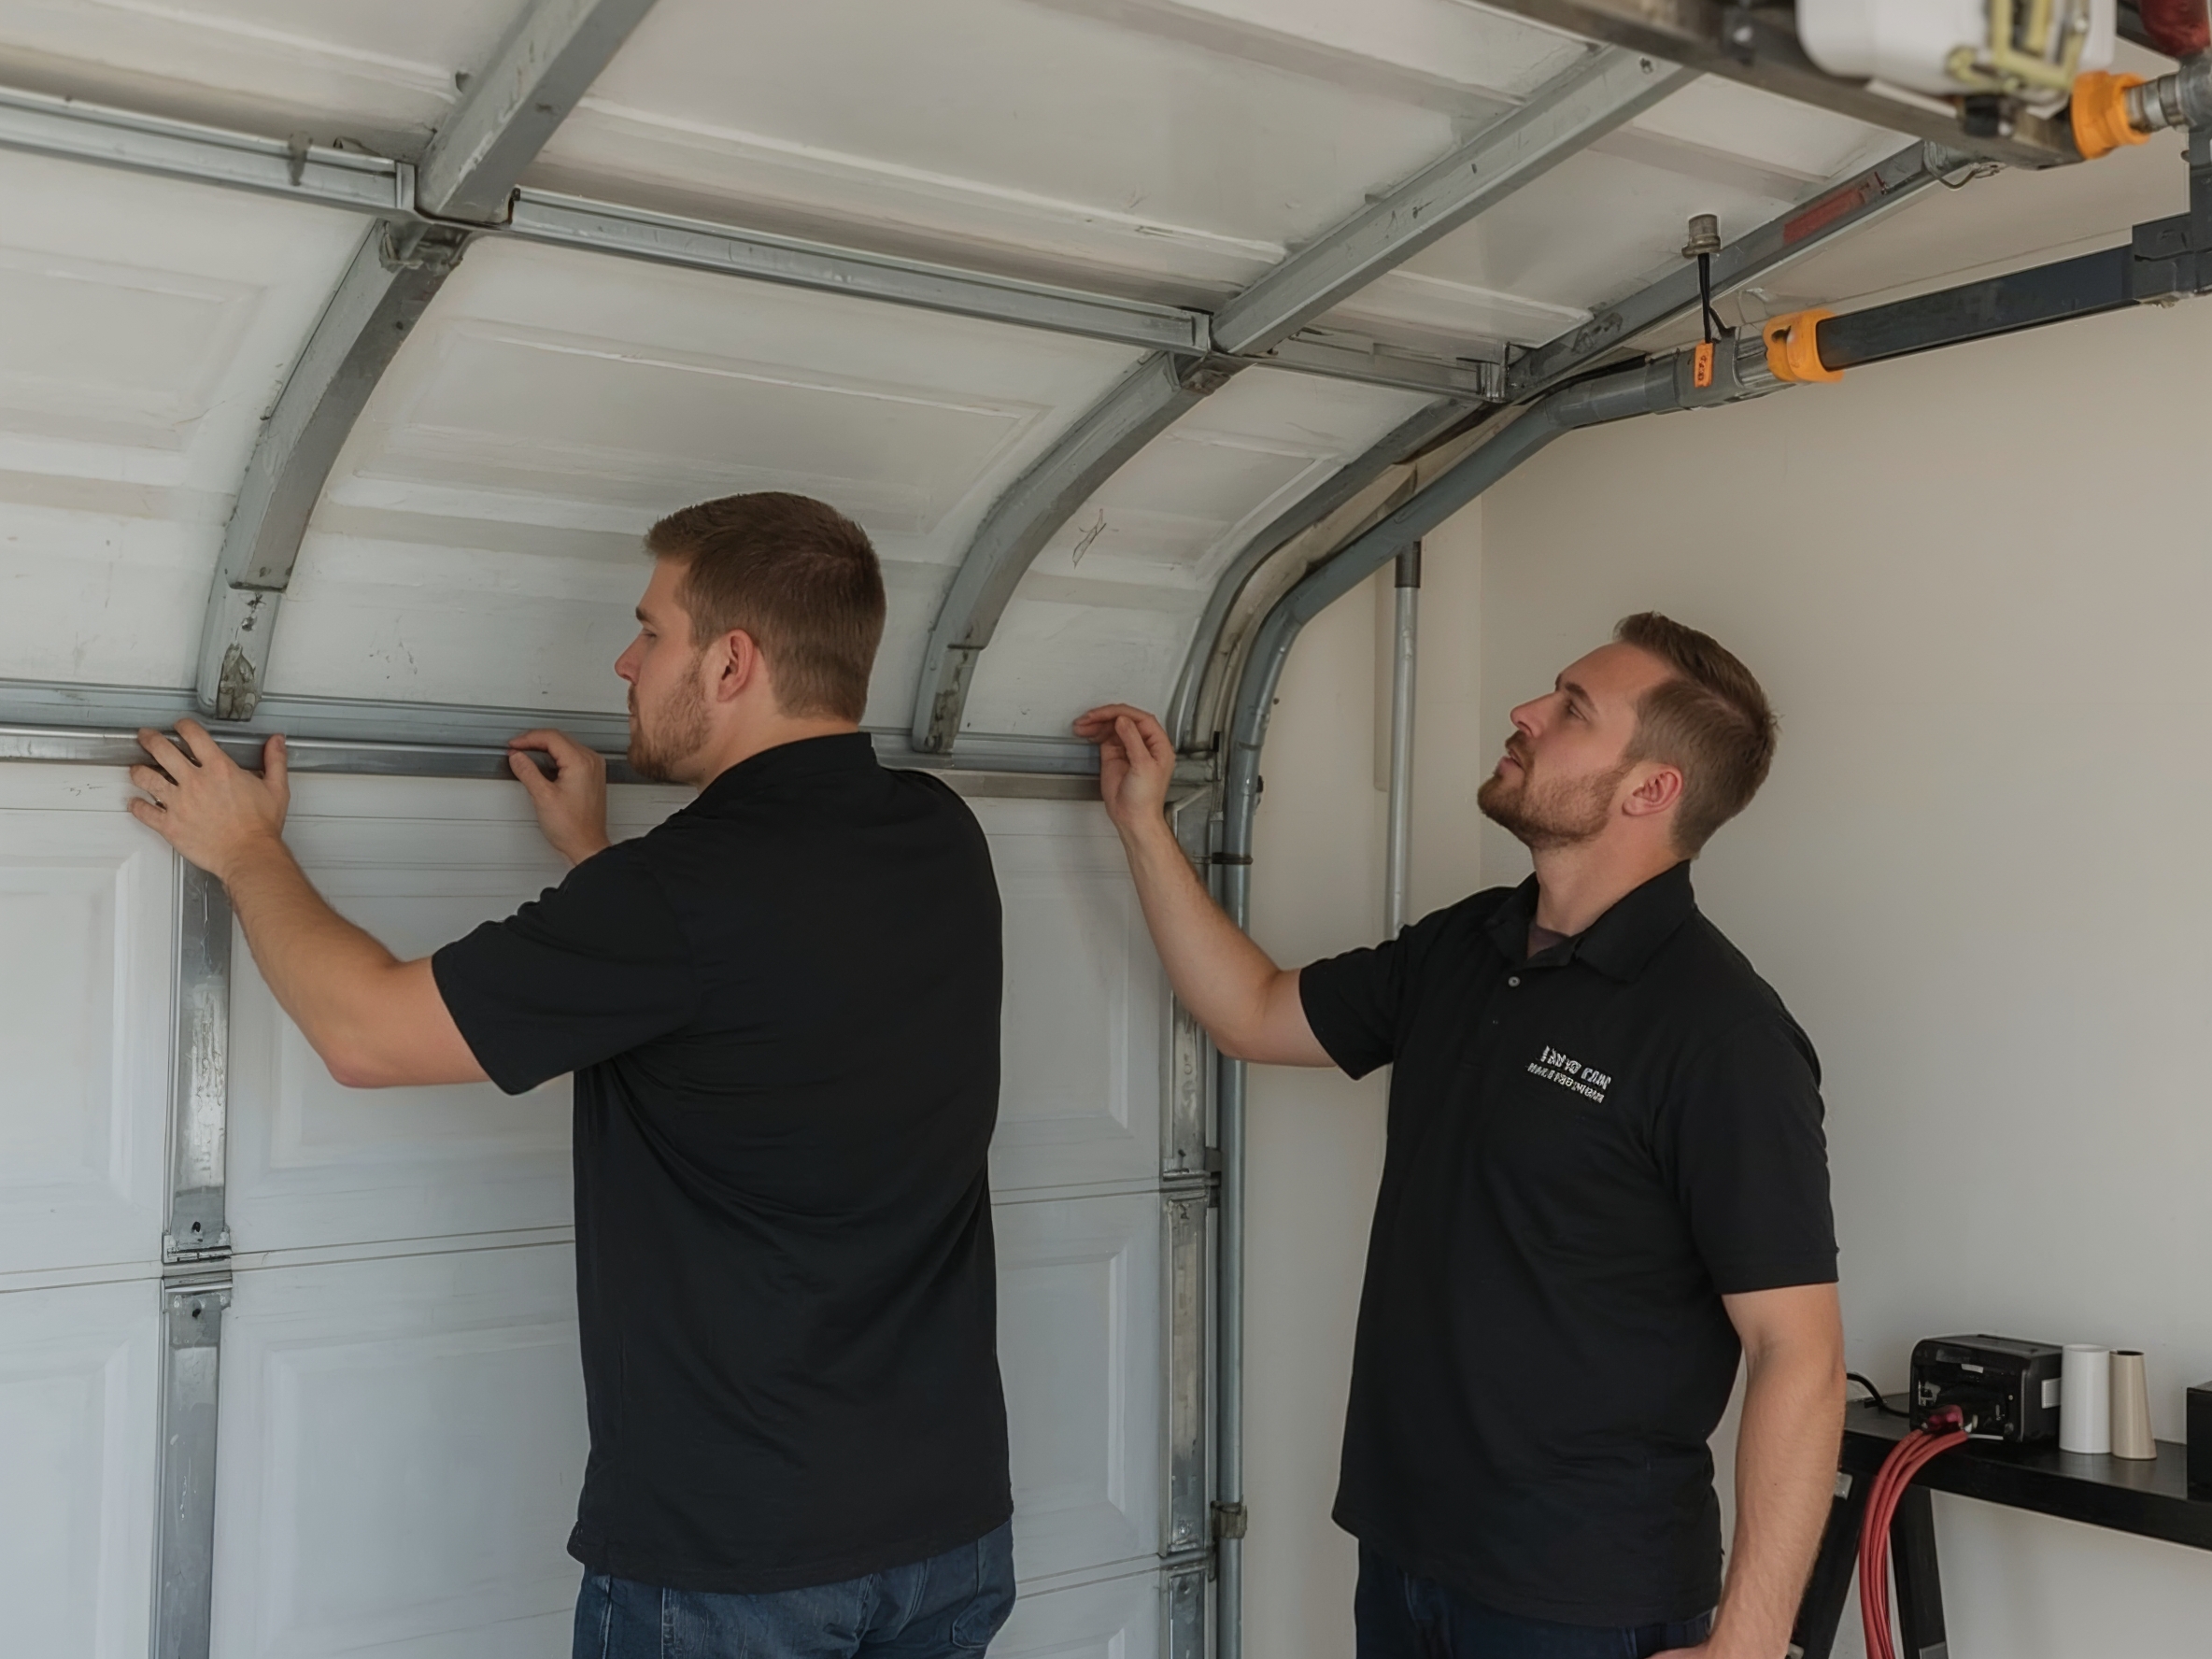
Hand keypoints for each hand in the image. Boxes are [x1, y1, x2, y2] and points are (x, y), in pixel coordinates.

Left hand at [129, 722, 288, 881]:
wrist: (249, 854)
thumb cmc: (260, 827)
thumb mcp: (276, 788)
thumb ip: (275, 761)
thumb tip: (276, 742)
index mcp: (219, 769)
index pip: (194, 736)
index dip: (183, 726)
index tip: (181, 727)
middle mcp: (195, 782)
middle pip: (161, 750)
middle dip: (150, 739)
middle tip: (145, 737)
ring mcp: (179, 803)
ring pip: (145, 778)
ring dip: (138, 771)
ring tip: (137, 769)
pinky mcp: (170, 825)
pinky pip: (144, 812)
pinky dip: (137, 806)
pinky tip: (137, 803)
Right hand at [508, 728, 609, 864]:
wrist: (586, 845)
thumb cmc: (572, 827)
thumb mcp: (542, 796)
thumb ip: (527, 772)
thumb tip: (517, 757)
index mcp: (581, 762)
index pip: (551, 737)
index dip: (528, 738)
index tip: (514, 745)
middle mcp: (591, 761)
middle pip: (559, 738)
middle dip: (534, 741)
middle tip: (516, 749)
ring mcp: (594, 768)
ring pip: (565, 746)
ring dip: (543, 748)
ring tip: (524, 756)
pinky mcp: (592, 776)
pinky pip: (571, 757)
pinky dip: (554, 758)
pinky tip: (540, 765)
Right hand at [1072, 703, 1174, 838]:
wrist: (1133, 819)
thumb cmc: (1145, 799)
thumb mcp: (1143, 766)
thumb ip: (1133, 740)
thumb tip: (1123, 720)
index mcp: (1158, 744)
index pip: (1140, 719)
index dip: (1122, 713)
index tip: (1106, 713)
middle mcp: (1144, 745)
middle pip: (1125, 720)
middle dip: (1105, 717)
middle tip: (1089, 718)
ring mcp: (1128, 750)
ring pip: (1113, 728)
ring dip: (1097, 724)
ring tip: (1082, 725)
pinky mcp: (1114, 757)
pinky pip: (1104, 738)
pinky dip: (1094, 733)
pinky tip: (1086, 732)